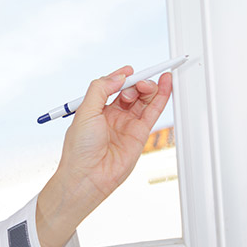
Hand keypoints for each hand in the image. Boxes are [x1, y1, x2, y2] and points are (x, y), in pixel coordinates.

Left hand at [37, 65, 173, 246]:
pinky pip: (153, 111)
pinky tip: (166, 83)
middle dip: (135, 83)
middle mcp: (111, 117)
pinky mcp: (139, 134)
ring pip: (142, 99)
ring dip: (148, 87)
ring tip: (149, 84)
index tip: (129, 70)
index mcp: (94, 110)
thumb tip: (119, 76)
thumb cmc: (80, 150)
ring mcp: (126, 125)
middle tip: (137, 83)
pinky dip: (161, 96)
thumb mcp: (85, 112)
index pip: (111, 87)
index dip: (121, 77)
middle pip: (129, 91)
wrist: (88, 176)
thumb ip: (100, 90)